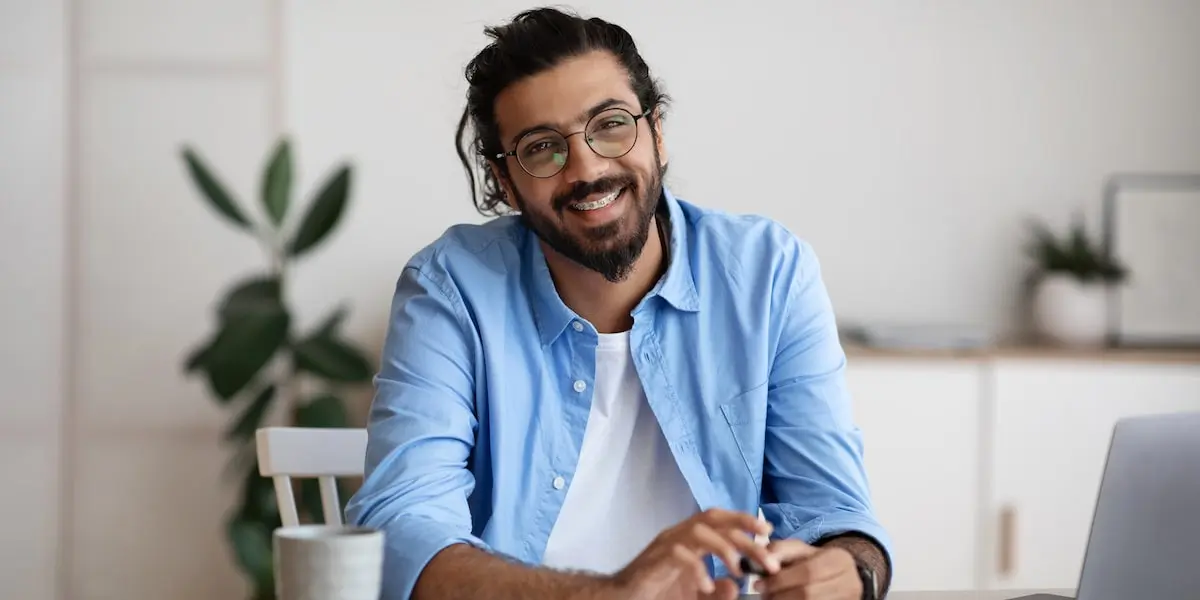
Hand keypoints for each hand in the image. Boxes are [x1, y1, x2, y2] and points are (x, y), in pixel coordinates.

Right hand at [608, 508, 780, 599]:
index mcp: (689, 537)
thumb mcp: (694, 594)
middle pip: (716, 522)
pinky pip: (680, 555)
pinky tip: (707, 585)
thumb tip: (735, 585)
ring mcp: (666, 544)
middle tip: (768, 557)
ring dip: (725, 549)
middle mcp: (679, 534)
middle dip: (746, 536)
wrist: (622, 597)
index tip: (768, 531)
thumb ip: (717, 591)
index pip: (720, 519)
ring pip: (700, 532)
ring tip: (739, 571)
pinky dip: (698, 569)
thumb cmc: (657, 592)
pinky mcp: (655, 559)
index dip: (744, 521)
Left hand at [753, 539, 861, 598]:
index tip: (759, 584)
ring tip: (771, 599)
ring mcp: (848, 598)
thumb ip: (781, 550)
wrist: (841, 579)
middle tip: (764, 594)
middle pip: (808, 593)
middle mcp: (849, 581)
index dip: (780, 579)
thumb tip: (762, 558)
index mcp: (840, 560)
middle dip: (780, 595)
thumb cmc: (816, 563)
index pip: (808, 571)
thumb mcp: (801, 550)